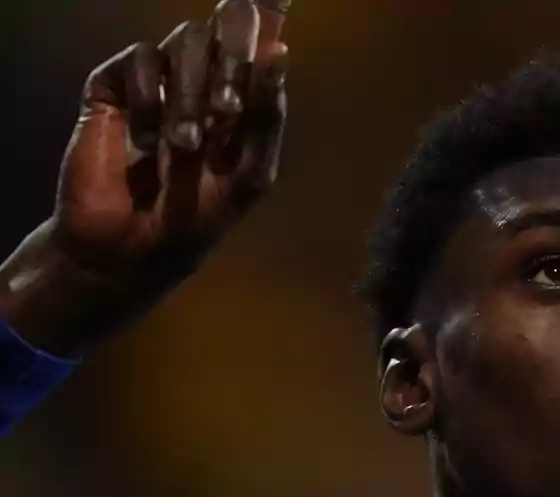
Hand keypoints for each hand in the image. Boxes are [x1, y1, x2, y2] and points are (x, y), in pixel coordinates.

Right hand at [0, 0, 288, 354]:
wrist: (130, 247)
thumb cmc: (196, 217)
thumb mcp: (249, 174)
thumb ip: (268, 116)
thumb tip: (281, 51)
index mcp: (242, 99)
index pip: (259, 43)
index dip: (267, 9)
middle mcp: (204, 81)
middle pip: (226, 29)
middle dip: (234, 58)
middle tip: (228, 109)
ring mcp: (159, 80)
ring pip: (185, 43)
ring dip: (190, 96)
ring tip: (183, 147)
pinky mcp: (115, 85)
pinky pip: (141, 59)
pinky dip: (150, 99)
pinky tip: (144, 140)